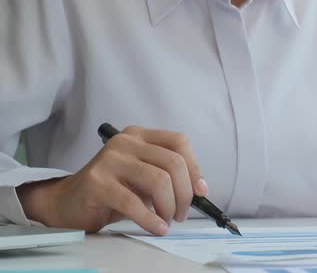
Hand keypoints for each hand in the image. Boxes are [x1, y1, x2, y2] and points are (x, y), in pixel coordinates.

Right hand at [17, 126, 206, 234]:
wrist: (68, 202)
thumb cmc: (113, 190)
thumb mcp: (144, 177)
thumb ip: (168, 175)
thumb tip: (198, 189)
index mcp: (140, 136)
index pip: (179, 142)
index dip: (195, 168)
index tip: (201, 191)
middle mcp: (125, 142)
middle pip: (173, 162)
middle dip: (184, 193)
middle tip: (181, 214)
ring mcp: (109, 159)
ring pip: (158, 180)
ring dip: (169, 207)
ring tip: (167, 220)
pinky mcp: (96, 182)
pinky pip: (133, 202)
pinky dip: (150, 219)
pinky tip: (157, 227)